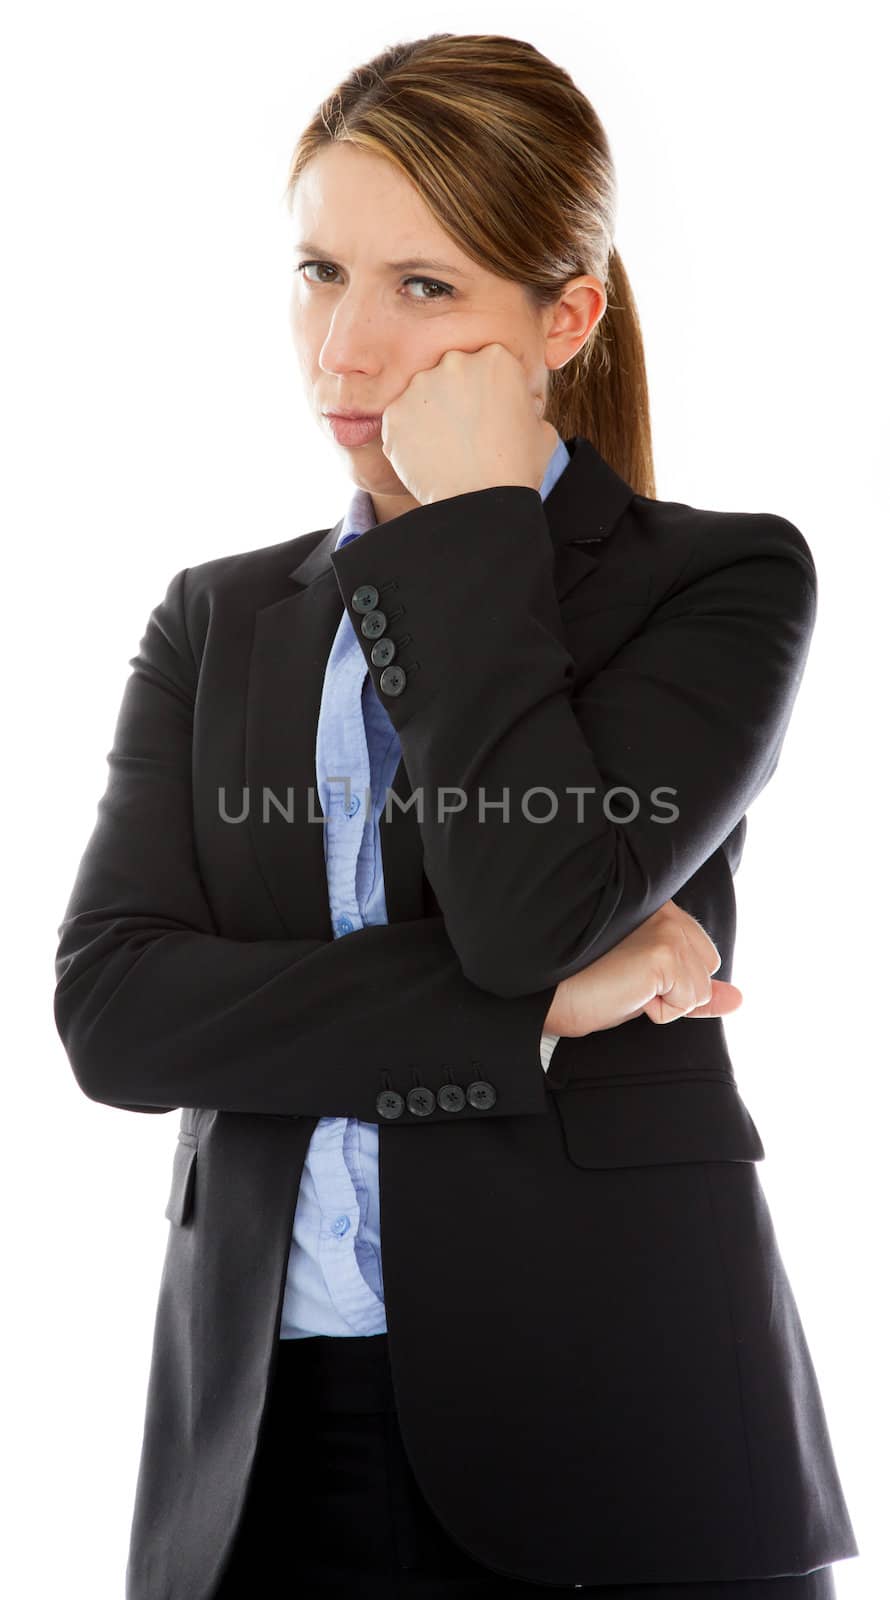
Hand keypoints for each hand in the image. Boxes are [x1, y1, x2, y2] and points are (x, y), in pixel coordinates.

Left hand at [379, 342, 558, 505]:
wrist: (482, 505)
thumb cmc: (517, 469)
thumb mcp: (541, 430)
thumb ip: (525, 407)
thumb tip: (519, 409)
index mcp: (496, 358)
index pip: (485, 362)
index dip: (486, 389)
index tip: (486, 412)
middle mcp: (455, 362)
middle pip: (450, 372)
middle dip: (455, 396)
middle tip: (463, 431)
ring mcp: (421, 386)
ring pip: (421, 394)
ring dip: (429, 414)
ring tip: (444, 448)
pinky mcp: (395, 414)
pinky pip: (399, 420)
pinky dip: (408, 437)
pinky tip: (426, 458)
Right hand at [543, 899, 742, 1035]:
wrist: (544, 994)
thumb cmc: (583, 986)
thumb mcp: (647, 987)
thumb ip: (693, 988)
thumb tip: (738, 999)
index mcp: (655, 904)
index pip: (699, 951)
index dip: (673, 978)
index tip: (630, 974)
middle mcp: (664, 907)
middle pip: (707, 967)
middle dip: (673, 988)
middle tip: (623, 981)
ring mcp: (667, 929)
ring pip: (699, 989)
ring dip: (664, 1002)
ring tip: (621, 986)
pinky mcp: (665, 953)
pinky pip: (688, 1002)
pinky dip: (659, 1011)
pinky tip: (625, 993)